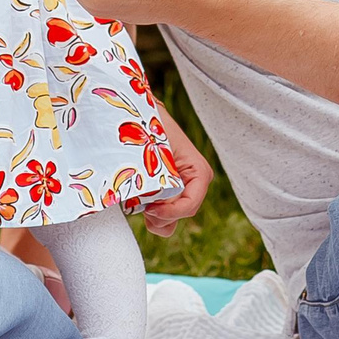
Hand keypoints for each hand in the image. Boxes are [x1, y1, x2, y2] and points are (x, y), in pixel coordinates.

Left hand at [141, 113, 211, 238]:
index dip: (170, 212)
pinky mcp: (169, 196)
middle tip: (142, 205)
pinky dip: (151, 216)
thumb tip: (155, 203)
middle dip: (160, 216)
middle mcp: (195, 185)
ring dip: (155, 219)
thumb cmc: (151, 129)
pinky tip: (139, 204)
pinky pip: (164, 217)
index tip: (149, 208)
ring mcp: (182, 191)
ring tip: (139, 204)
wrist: (141, 118)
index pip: (190, 205)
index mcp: (199, 173)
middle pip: (181, 215)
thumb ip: (161, 179)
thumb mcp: (157, 153)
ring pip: (172, 220)